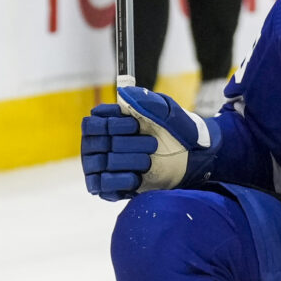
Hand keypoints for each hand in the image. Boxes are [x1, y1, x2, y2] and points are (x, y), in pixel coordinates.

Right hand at [78, 85, 213, 198]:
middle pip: (97, 144)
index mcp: (105, 122)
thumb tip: (123, 93)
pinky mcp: (107, 187)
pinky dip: (120, 180)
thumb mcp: (164, 109)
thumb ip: (144, 99)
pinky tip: (137, 177)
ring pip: (100, 164)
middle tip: (151, 144)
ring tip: (148, 160)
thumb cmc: (172, 130)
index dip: (113, 125)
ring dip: (127, 161)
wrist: (188, 158)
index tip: (135, 126)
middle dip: (127, 144)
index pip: (92, 124)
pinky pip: (102, 185)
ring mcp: (100, 166)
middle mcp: (97, 144)